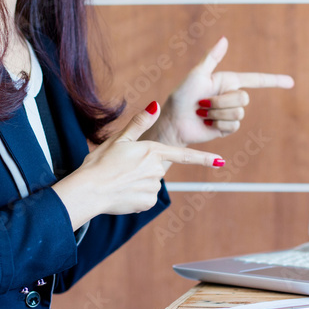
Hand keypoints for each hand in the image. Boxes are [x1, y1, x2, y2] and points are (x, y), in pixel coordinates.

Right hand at [52, 101, 223, 230]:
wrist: (88, 190)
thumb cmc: (100, 163)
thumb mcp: (118, 139)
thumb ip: (140, 123)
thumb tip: (155, 105)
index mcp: (152, 151)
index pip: (184, 155)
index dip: (204, 159)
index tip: (221, 162)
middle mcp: (156, 170)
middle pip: (157, 167)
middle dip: (144, 168)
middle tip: (123, 169)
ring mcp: (153, 187)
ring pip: (151, 182)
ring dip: (139, 182)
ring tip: (120, 180)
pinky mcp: (146, 203)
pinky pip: (146, 197)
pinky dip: (136, 195)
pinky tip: (123, 193)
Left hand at [147, 37, 293, 146]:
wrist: (173, 122)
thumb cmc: (181, 96)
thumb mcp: (196, 75)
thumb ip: (211, 58)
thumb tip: (225, 39)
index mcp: (228, 81)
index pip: (257, 80)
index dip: (275, 81)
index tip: (291, 82)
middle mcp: (231, 96)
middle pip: (244, 98)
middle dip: (222, 101)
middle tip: (202, 103)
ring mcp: (230, 112)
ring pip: (238, 112)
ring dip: (217, 113)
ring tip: (202, 113)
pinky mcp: (227, 127)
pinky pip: (233, 125)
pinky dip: (218, 124)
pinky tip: (207, 123)